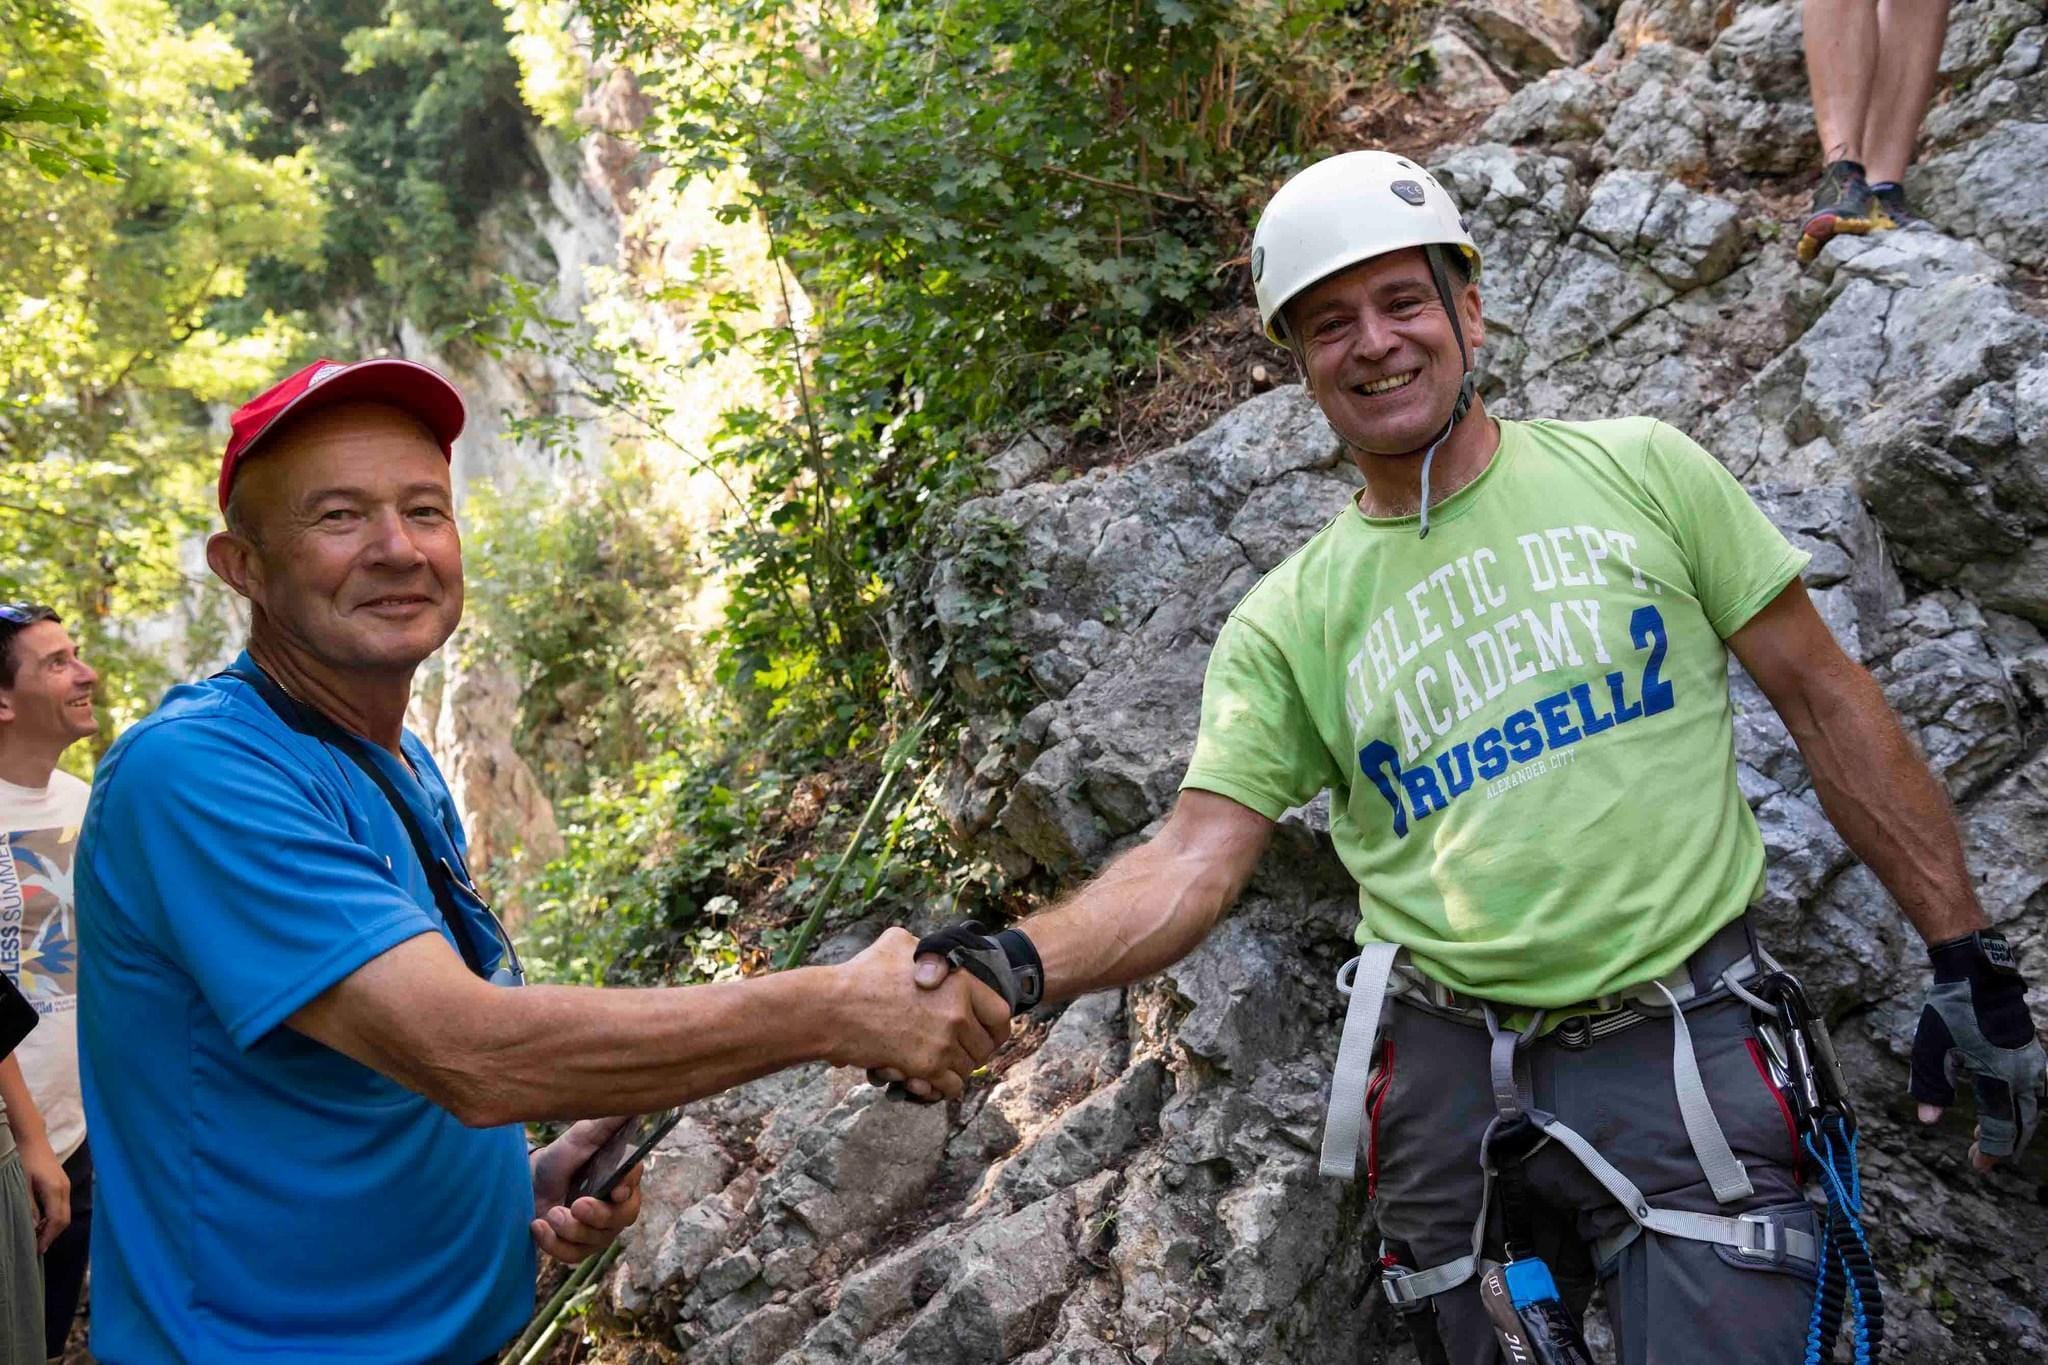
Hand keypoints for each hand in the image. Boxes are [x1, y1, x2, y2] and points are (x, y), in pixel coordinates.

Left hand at [17, 1132, 68, 1253]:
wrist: (33, 1139)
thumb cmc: (24, 1160)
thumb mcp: (22, 1184)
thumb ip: (29, 1206)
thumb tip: (34, 1227)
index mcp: (55, 1190)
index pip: (57, 1220)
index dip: (48, 1237)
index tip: (38, 1250)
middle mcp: (65, 1189)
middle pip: (64, 1219)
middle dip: (52, 1235)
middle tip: (37, 1248)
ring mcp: (65, 1186)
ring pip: (64, 1213)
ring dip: (52, 1227)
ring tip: (37, 1237)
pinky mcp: (62, 1184)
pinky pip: (62, 1206)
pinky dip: (53, 1218)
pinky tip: (40, 1222)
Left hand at [529, 1117, 644, 1262]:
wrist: (530, 1180)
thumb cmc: (562, 1156)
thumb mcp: (583, 1135)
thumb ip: (609, 1122)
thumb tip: (634, 1102)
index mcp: (622, 1178)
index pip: (634, 1186)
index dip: (626, 1190)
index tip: (614, 1191)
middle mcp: (617, 1207)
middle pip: (620, 1220)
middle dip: (597, 1215)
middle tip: (576, 1204)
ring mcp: (598, 1231)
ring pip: (596, 1240)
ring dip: (571, 1229)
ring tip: (550, 1213)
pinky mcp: (577, 1247)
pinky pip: (573, 1255)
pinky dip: (554, 1245)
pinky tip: (538, 1226)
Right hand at [866, 921, 1042, 1100]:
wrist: (833, 1008)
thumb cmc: (861, 975)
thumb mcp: (899, 943)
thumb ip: (926, 950)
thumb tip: (933, 956)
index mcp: (960, 981)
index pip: (1000, 1013)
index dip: (996, 1027)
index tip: (987, 1034)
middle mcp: (958, 1012)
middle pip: (983, 1045)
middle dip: (971, 1052)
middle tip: (954, 1052)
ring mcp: (944, 1041)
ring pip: (968, 1068)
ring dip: (954, 1070)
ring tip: (936, 1066)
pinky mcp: (927, 1067)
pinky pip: (952, 1086)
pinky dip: (941, 1088)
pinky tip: (927, 1081)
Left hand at [1910, 931, 2046, 1170]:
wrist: (1979, 975)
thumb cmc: (1952, 1010)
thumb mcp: (1931, 1049)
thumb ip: (1930, 1086)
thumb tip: (1927, 1119)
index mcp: (1999, 1078)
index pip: (1999, 1130)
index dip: (1989, 1152)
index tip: (1976, 1164)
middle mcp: (2023, 1075)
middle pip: (2020, 1125)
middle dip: (2001, 1145)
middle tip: (1978, 1156)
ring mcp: (2032, 1063)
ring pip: (2028, 1108)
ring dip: (2009, 1125)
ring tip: (1980, 1134)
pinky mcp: (2033, 1053)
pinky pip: (2031, 1089)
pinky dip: (2016, 1104)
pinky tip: (1997, 1104)